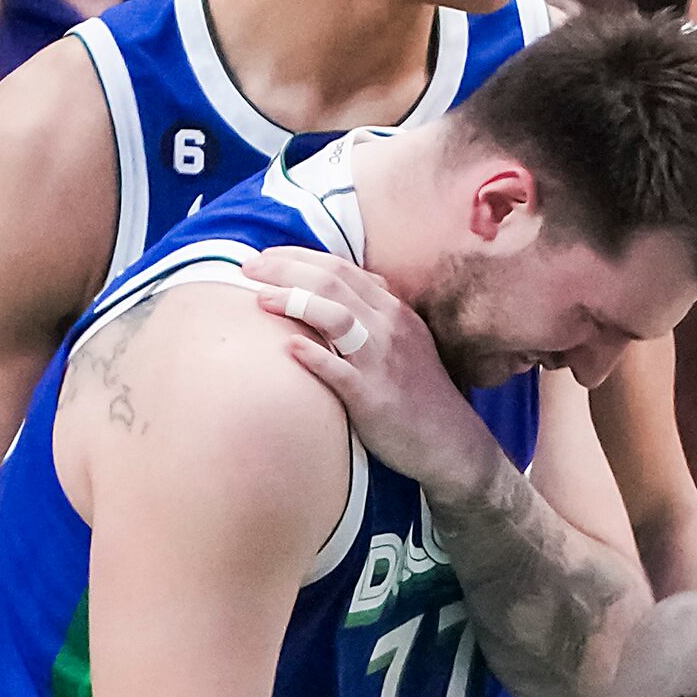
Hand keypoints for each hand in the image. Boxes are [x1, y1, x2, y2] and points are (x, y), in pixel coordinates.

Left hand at [242, 248, 501, 496]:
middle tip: (248, 266)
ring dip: (294, 302)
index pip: (340, 267)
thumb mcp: (402, 340)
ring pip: (336, 316)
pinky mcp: (374, 397)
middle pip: (332, 281)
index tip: (265, 256)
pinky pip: (341, 372)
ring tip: (259, 298)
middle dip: (285, 269)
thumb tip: (332, 290)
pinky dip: (316, 357)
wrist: (449, 440)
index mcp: (391, 309)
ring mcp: (382, 361)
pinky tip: (289, 348)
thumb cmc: (416, 391)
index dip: (298, 256)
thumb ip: (371, 313)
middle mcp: (388, 326)